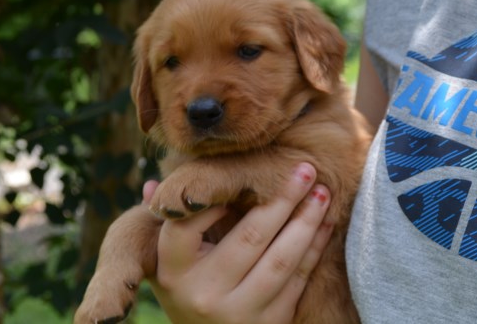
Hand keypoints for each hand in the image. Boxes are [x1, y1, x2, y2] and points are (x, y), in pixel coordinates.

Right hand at [142, 163, 332, 323]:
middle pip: (249, 237)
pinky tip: (323, 223)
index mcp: (172, 271)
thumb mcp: (167, 263)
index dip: (217, 196)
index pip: (189, 224)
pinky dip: (313, 248)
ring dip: (306, 222)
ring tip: (323, 192)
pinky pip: (296, 281)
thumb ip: (167, 223)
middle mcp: (203, 294)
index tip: (244, 172)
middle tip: (305, 167)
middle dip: (282, 198)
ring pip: (280, 259)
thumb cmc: (187, 289)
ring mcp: (237, 313)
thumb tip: (153, 187)